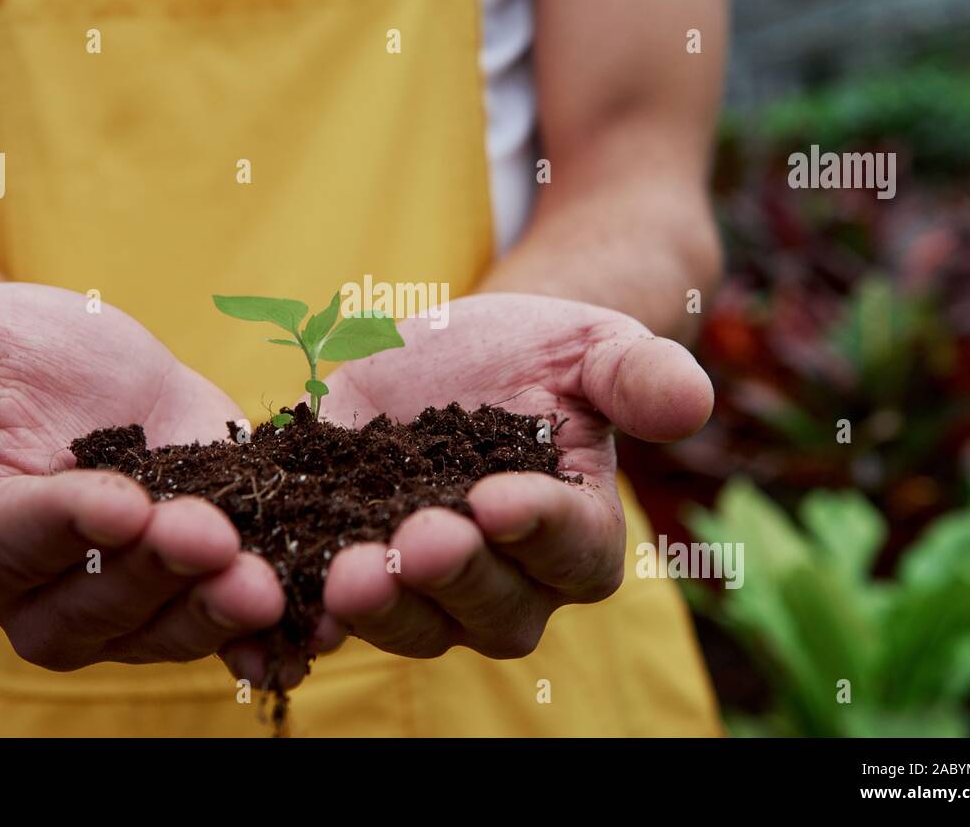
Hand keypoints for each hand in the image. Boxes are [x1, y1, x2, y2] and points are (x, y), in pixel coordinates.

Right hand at [0, 283, 287, 681]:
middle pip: (98, 606)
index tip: (124, 500)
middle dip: (157, 573)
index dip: (70, 525)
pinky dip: (268, 639)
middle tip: (213, 537)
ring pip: (165, 630)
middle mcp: (50, 592)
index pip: (19, 545)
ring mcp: (129, 598)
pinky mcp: (195, 583)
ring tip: (273, 586)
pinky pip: (227, 628)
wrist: (79, 365)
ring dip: (217, 614)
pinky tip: (311, 633)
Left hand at [316, 293, 712, 659]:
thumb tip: (694, 399)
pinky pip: (333, 610)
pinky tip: (275, 594)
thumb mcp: (593, 346)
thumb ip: (639, 376)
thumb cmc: (542, 352)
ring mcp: (427, 587)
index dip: (537, 529)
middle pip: (492, 609)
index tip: (496, 498)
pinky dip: (304, 613)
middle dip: (453, 577)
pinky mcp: (355, 566)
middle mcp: (508, 582)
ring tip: (345, 572)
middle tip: (416, 539)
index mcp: (577, 533)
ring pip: (412, 623)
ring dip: (380, 607)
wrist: (456, 352)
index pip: (572, 549)